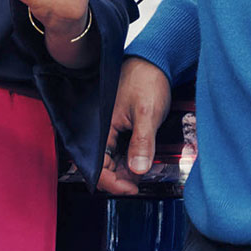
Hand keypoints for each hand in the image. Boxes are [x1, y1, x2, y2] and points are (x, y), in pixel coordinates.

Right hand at [98, 57, 171, 195]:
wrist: (153, 61)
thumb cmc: (146, 80)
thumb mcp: (146, 114)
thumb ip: (142, 143)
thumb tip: (138, 170)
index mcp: (100, 127)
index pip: (97, 166)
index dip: (113, 182)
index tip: (132, 189)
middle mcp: (100, 129)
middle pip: (102, 165)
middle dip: (119, 178)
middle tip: (139, 183)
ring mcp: (108, 128)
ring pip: (110, 159)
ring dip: (124, 170)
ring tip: (141, 173)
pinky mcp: (117, 126)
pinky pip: (117, 149)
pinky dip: (128, 159)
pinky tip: (140, 161)